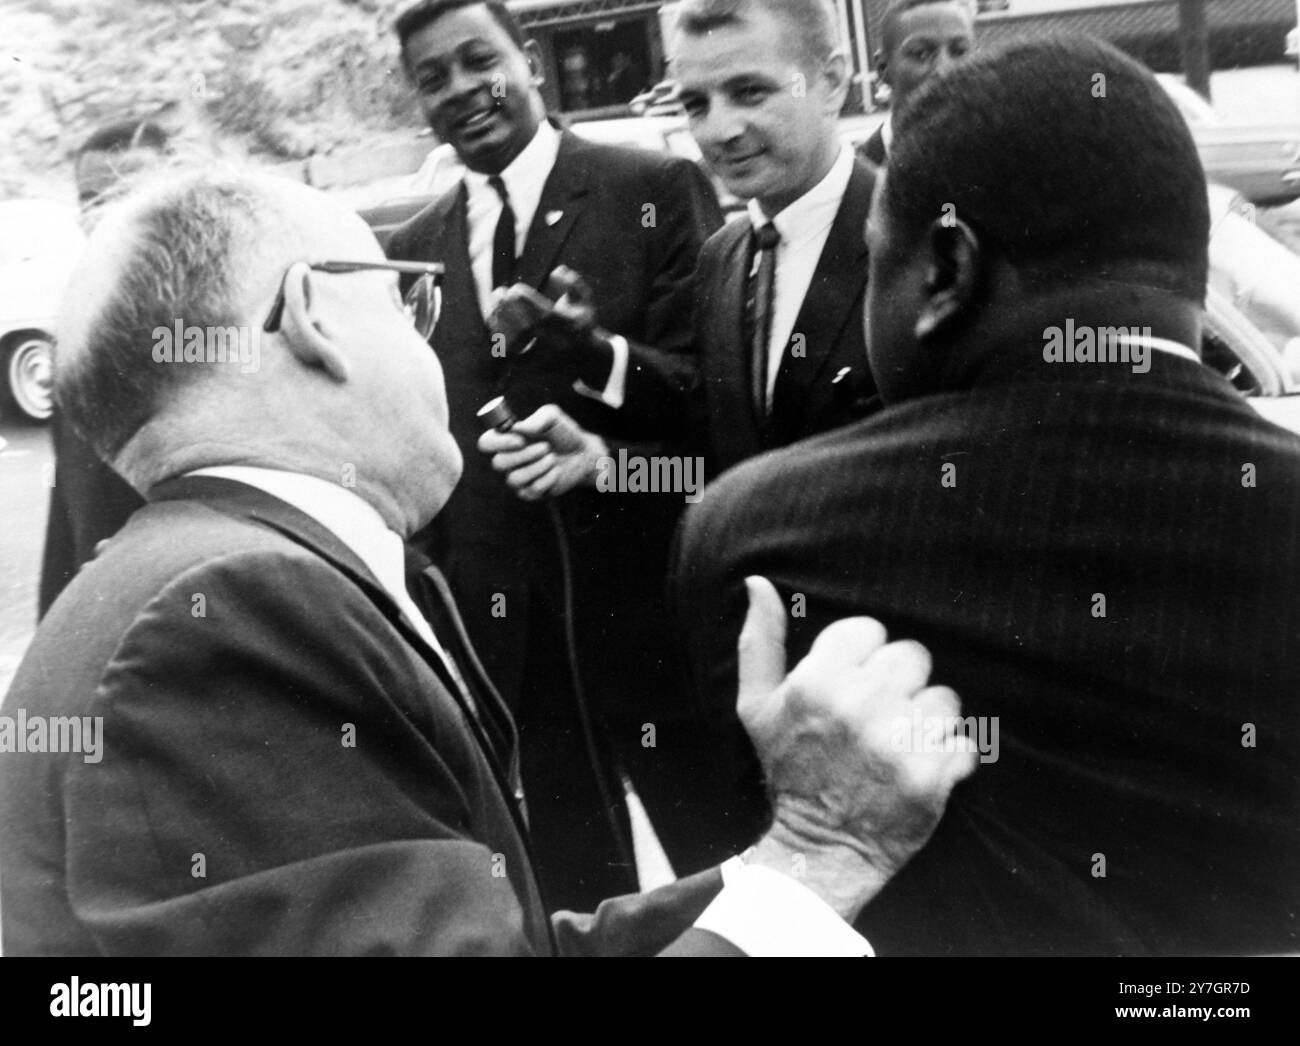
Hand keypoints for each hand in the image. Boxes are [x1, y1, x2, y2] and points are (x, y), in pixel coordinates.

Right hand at [476, 404, 608, 501]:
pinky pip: (531, 490)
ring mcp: (517, 478)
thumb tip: (518, 428)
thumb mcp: (552, 418)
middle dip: (524, 455)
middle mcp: (507, 460)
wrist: (582, 453)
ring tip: (553, 458)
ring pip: (514, 479)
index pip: (485, 443)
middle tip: (546, 447)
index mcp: (506, 440)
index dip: (499, 443)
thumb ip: (536, 418)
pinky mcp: (530, 493)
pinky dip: (547, 478)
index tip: (521, 440)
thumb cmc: (562, 433)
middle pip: (498, 463)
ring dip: (538, 467)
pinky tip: (556, 470)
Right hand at [737, 576, 978, 921]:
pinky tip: (918, 770)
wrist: (818, 850)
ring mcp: (899, 741)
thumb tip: (759, 583)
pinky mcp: (933, 776)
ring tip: (899, 746)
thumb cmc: (789, 769)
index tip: (851, 687)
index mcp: (817, 681)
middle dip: (898, 684)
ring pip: (943, 697)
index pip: (870, 630)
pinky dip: (948, 757)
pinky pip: (964, 741)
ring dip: (926, 721)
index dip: (862, 658)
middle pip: (912, 656)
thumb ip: (759, 641)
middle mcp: (859, 705)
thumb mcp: (757, 706)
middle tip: (877, 718)